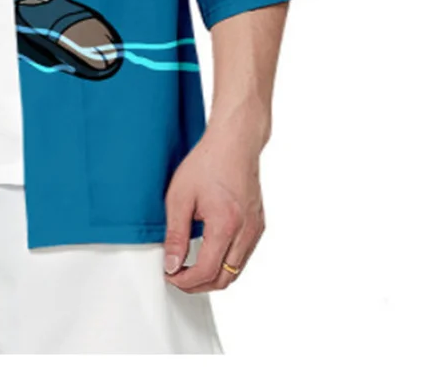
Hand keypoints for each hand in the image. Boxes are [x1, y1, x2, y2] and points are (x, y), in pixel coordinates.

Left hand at [162, 120, 265, 292]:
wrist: (234, 144)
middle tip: (176, 276)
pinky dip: (225, 263)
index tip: (168, 275)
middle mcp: (247, 232)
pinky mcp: (259, 225)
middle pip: (225, 279)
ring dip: (212, 276)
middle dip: (198, 284)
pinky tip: (207, 253)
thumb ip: (175, 234)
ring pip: (236, 271)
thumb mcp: (180, 197)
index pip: (206, 271)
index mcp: (226, 225)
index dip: (185, 280)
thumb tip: (171, 265)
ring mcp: (256, 230)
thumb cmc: (206, 163)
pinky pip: (243, 257)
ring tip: (188, 267)